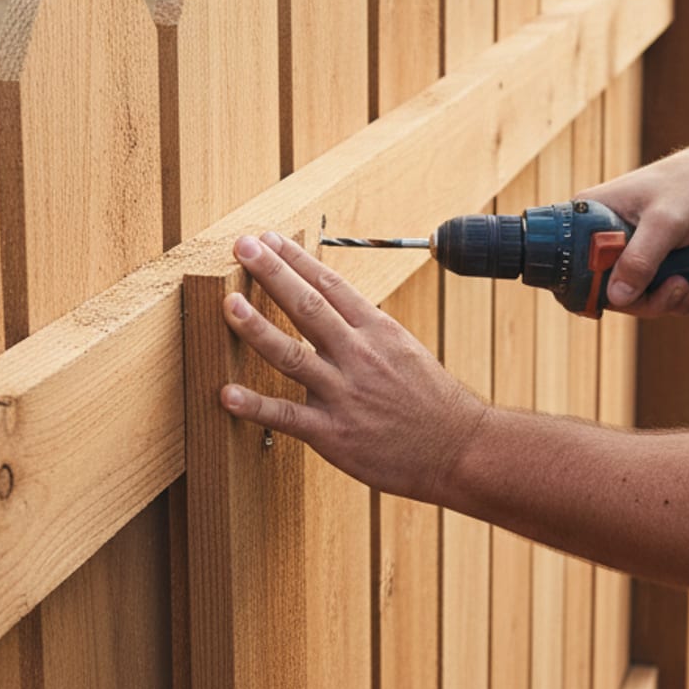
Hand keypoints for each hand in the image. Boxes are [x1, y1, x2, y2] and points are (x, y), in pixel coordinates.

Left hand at [218, 232, 490, 502]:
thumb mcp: (405, 350)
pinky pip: (287, 416)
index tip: (268, 240)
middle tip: (243, 247)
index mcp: (377, 331)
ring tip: (228, 304)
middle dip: (272, 273)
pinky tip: (227, 393)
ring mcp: (344, 394)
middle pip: (308, 306)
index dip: (295, 259)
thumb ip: (366, 330)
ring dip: (257, 328)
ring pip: (292, 355)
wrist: (461, 449)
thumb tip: (333, 306)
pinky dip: (256, 405)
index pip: (330, 285)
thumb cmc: (433, 402)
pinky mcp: (334, 433)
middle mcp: (359, 356)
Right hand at [575, 147, 688, 315]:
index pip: (578, 270)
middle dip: (646, 299)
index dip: (601, 292)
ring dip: (666, 300)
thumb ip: (639, 260)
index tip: (636, 296)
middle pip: (607, 289)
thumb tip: (616, 298)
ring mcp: (622, 249)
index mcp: (587, 218)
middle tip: (678, 287)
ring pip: (632, 294)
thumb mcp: (664, 224)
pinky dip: (673, 296)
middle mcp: (599, 236)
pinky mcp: (643, 259)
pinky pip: (649, 291)